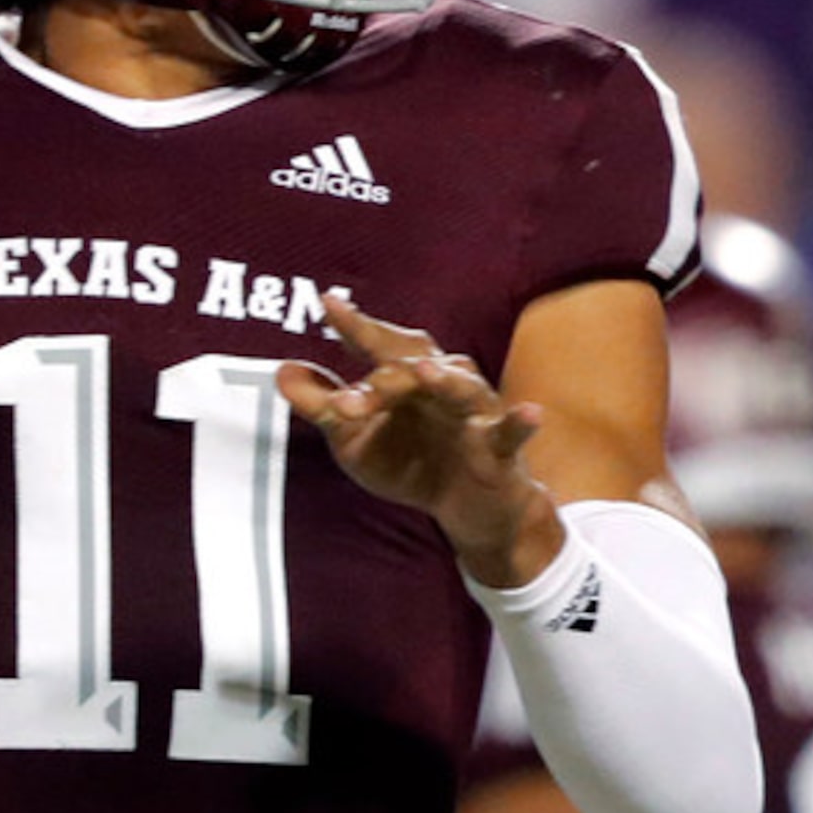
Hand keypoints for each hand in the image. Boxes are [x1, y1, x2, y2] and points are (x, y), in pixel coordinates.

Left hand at [278, 296, 557, 580]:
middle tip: (352, 395)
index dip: (355, 326)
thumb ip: (321, 406)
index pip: (379, 345)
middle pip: (416, 366)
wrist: (469, 510)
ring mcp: (475, 413)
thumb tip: (282, 372)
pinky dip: (522, 422)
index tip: (327, 303)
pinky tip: (531, 413)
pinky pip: (512, 433)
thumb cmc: (411, 460)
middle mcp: (443, 383)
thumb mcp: (356, 440)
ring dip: (444, 382)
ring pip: (462, 390)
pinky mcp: (501, 449)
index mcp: (406, 377)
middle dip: (385, 377)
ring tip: (426, 373)